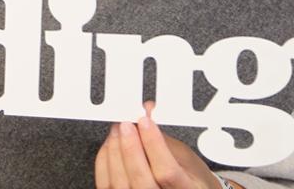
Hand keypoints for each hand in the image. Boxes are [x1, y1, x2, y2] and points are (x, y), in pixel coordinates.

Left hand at [94, 103, 229, 188]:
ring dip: (115, 151)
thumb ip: (165, 137)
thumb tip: (147, 111)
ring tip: (118, 131)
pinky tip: (110, 146)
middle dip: (130, 148)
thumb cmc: (188, 178)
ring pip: (120, 183)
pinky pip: (106, 183)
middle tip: (126, 125)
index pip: (167, 172)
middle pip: (141, 179)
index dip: (153, 144)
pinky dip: (105, 161)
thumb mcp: (186, 157)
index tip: (145, 121)